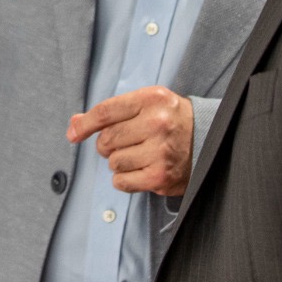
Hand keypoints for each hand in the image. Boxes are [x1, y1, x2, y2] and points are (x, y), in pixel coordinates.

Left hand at [68, 86, 194, 195]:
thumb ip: (110, 113)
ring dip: (119, 162)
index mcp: (151, 99)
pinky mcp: (161, 176)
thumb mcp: (145, 104)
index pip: (105, 112)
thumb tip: (74, 124)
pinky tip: (139, 170)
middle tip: (125, 143)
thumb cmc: (170, 120)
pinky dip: (124, 179)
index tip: (73, 134)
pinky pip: (122, 182)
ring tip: (138, 155)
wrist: (208, 138)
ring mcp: (161, 151)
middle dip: (107, 145)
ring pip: (113, 162)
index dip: (84, 125)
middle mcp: (157, 123)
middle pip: (106, 140)